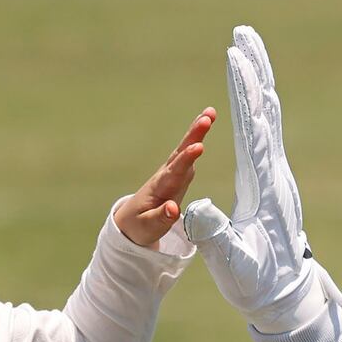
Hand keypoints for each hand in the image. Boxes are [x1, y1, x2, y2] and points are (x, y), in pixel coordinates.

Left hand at [112, 108, 214, 250]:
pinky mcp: (177, 174)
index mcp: (160, 188)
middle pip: (180, 153)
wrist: (131, 221)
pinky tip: (204, 124)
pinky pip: (188, 153)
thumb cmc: (140, 225)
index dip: (187, 159)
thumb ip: (161, 218)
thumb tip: (174, 209)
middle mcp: (166, 176)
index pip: (175, 172)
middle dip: (194, 135)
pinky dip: (196, 138)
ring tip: (209, 114)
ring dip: (196, 132)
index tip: (199, 147)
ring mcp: (172, 173)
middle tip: (207, 117)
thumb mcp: (148, 227)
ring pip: (184, 149)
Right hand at [181, 25, 341, 341]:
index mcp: (264, 186)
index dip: (244, 91)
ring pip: (269, 118)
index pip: (253, 127)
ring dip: (258, 83)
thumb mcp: (233, 264)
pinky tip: (258, 98)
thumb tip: (196, 210)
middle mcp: (276, 173)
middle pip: (265, 111)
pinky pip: (266, 134)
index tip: (236, 56)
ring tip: (249, 52)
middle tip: (244, 33)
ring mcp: (277, 177)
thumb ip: (215, 237)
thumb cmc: (259, 286)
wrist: (288, 301)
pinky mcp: (274, 184)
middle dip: (254, 71)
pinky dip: (259, 108)